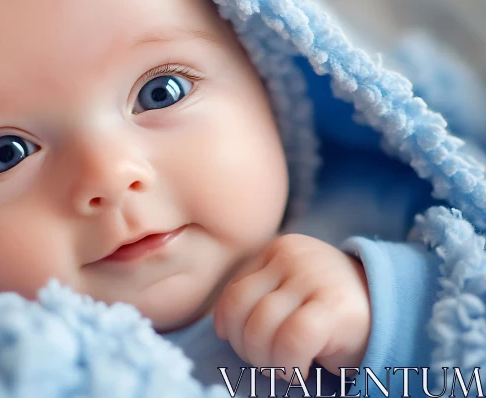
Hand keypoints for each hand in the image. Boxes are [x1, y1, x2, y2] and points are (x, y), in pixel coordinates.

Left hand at [213, 234, 370, 380]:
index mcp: (277, 250)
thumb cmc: (334, 312)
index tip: (244, 345)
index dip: (229, 326)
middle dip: (246, 347)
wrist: (400, 312)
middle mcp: (293, 256)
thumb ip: (259, 298)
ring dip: (266, 361)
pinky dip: (288, 364)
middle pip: (240, 309)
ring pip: (261, 326)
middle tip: (268, 363)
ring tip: (285, 368)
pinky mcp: (334, 306)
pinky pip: (291, 340)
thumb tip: (220, 327)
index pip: (233, 292)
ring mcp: (314, 277)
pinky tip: (301, 370)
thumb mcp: (290, 293)